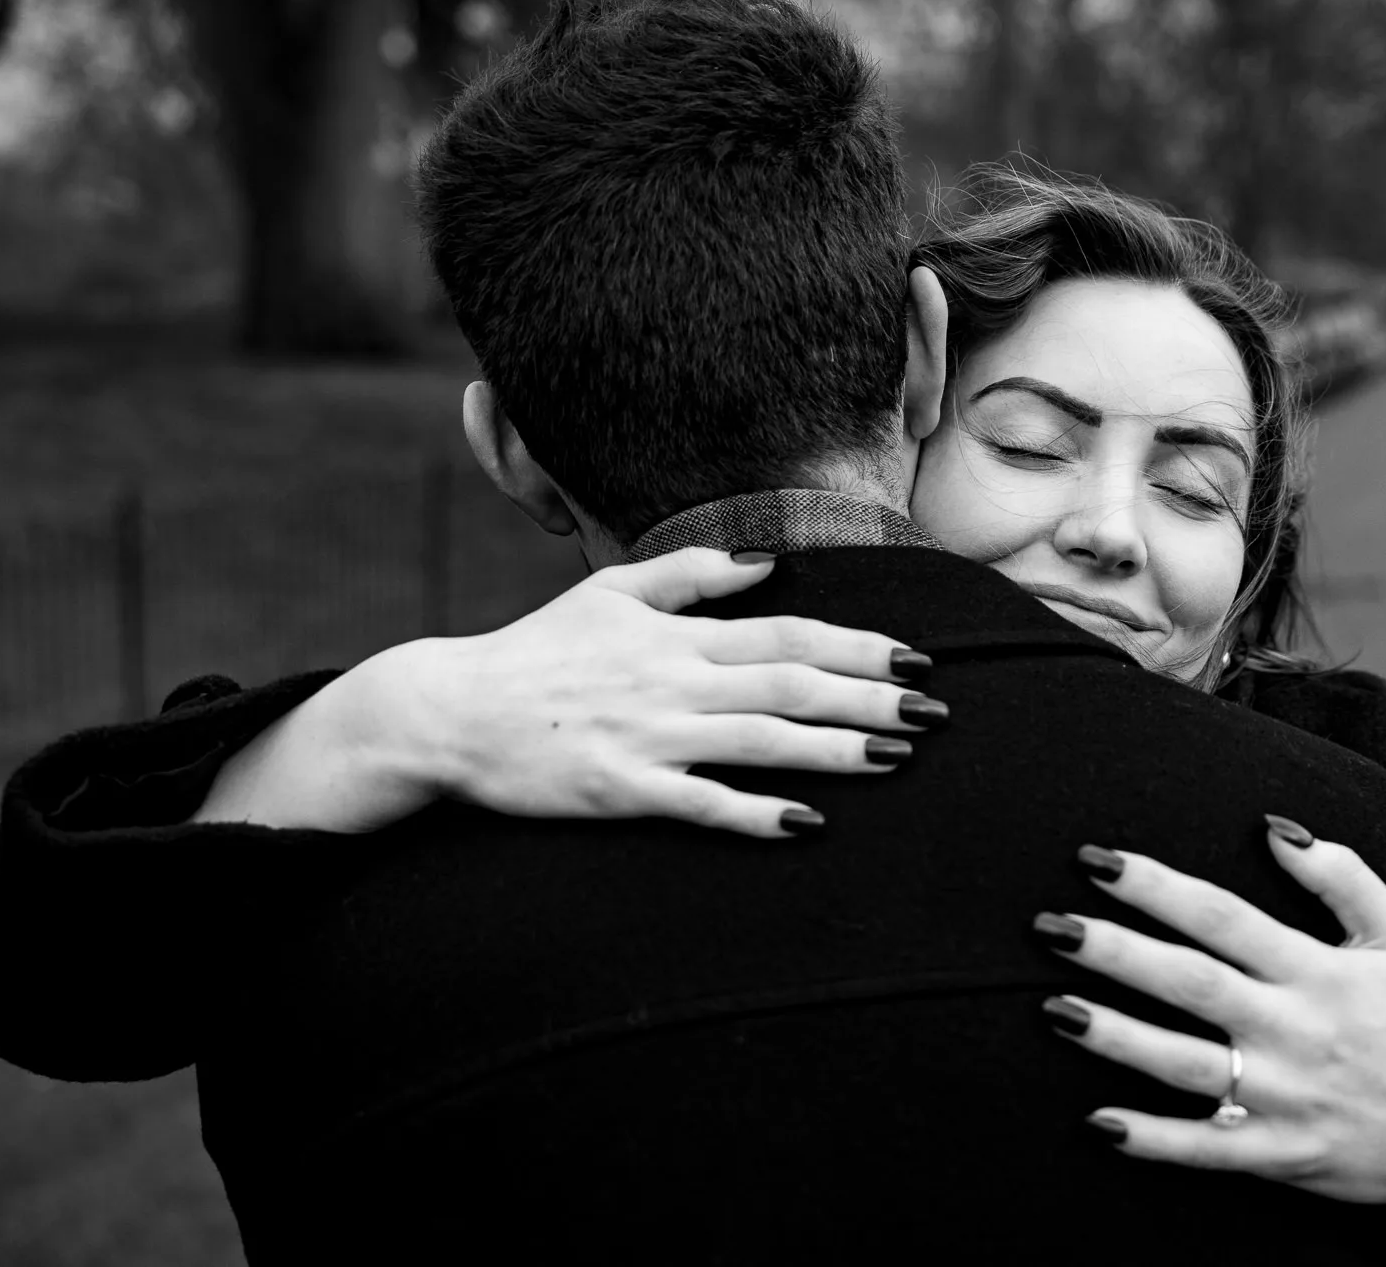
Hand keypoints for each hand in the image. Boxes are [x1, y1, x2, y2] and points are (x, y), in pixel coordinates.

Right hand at [203, 548, 940, 838]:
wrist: (452, 711)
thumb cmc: (537, 651)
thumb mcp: (609, 593)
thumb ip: (692, 576)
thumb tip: (769, 563)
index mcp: (676, 634)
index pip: (786, 633)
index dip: (856, 644)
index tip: (914, 656)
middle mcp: (673, 680)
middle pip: (789, 684)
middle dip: (868, 697)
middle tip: (934, 710)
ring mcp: (649, 736)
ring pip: (760, 741)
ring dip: (833, 750)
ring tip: (896, 757)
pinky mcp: (621, 789)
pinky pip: (701, 803)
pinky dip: (754, 813)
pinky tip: (804, 823)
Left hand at [1036, 817, 1385, 1240]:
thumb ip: (1340, 874)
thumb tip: (1271, 827)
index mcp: (1318, 971)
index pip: (1224, 918)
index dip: (1158, 887)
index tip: (1097, 861)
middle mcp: (1296, 1030)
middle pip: (1193, 984)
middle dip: (1117, 953)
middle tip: (1049, 926)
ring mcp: (1285, 1097)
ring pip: (1186, 1065)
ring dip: (1117, 1037)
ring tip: (1054, 1008)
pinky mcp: (1280, 1154)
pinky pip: (1207, 1148)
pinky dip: (1153, 1139)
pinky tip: (1097, 1121)